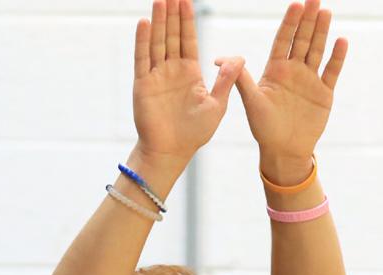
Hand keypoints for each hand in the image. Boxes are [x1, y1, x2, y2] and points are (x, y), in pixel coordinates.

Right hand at [132, 0, 242, 167]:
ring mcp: (156, 76)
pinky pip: (142, 59)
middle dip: (172, 14)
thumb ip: (226, 80)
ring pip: (157, 42)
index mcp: (190, 72)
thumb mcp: (217, 104)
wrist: (172, 152)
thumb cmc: (194, 133)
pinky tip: (144, 23)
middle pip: (171, 35)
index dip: (187, 20)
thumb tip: (240, 57)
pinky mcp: (143, 85)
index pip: (188, 39)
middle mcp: (172, 70)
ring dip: (157, 21)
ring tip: (159, 1)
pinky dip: (142, 41)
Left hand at [232, 1, 346, 182]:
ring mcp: (310, 80)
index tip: (296, 4)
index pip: (283, 40)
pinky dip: (337, 57)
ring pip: (317, 50)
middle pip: (302, 40)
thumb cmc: (263, 128)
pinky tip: (341, 40)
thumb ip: (239, 79)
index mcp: (275, 70)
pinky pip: (331, 71)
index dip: (289, 23)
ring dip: (322, 32)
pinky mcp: (324, 92)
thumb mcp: (251, 102)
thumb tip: (218, 59)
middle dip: (308, 19)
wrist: (284, 150)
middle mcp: (293, 71)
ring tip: (325, 12)